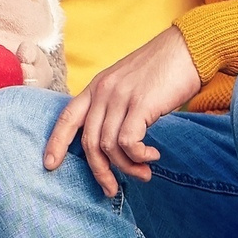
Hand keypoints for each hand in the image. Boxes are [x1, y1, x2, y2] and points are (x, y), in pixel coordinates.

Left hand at [42, 26, 202, 194]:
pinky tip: (151, 156)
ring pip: (109, 146)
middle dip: (99, 171)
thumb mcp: (128, 84)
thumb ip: (116, 106)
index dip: (56, 142)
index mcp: (97, 86)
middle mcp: (104, 91)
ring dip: (126, 167)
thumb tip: (114, 143)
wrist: (188, 48)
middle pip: (89, 141)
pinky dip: (138, 156)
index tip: (50, 164)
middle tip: (111, 189)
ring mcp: (121, 97)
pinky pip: (128, 142)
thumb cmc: (162, 70)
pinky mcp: (141, 104)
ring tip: (143, 172)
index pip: (68, 117)